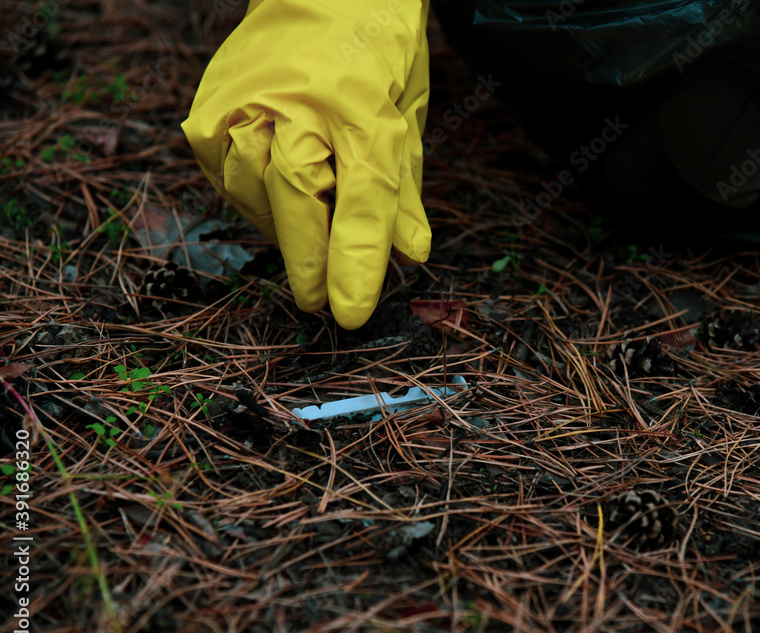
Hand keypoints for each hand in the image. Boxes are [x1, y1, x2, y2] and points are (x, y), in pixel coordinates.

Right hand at [182, 0, 431, 328]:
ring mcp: (244, 104)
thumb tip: (409, 255)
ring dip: (284, 229)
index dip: (358, 262)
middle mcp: (297, 103)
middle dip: (311, 261)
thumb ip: (402, 189)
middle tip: (321, 302)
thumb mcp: (405, 115)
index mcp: (364, 106)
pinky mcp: (208, 112)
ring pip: (258, 196)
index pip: (364, 199)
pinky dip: (255, 201)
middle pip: (299, 202)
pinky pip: (228, 178)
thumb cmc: (370, 50)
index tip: (351, 312)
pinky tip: (276, 200)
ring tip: (306, 240)